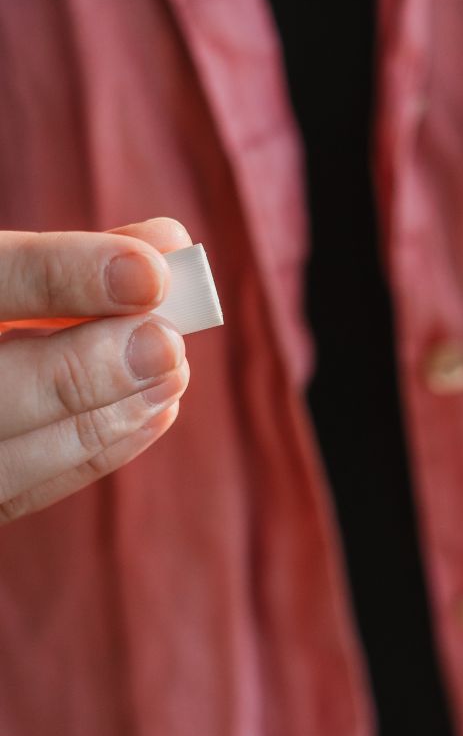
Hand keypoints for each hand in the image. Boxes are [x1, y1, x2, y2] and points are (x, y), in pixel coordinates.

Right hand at [0, 217, 192, 523]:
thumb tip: (168, 241)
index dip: (58, 275)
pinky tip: (153, 413)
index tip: (151, 274)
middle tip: (169, 345)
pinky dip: (90, 455)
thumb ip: (62, 259)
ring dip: (103, 418)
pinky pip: (15, 494)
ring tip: (173, 375)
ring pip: (3, 461)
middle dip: (85, 369)